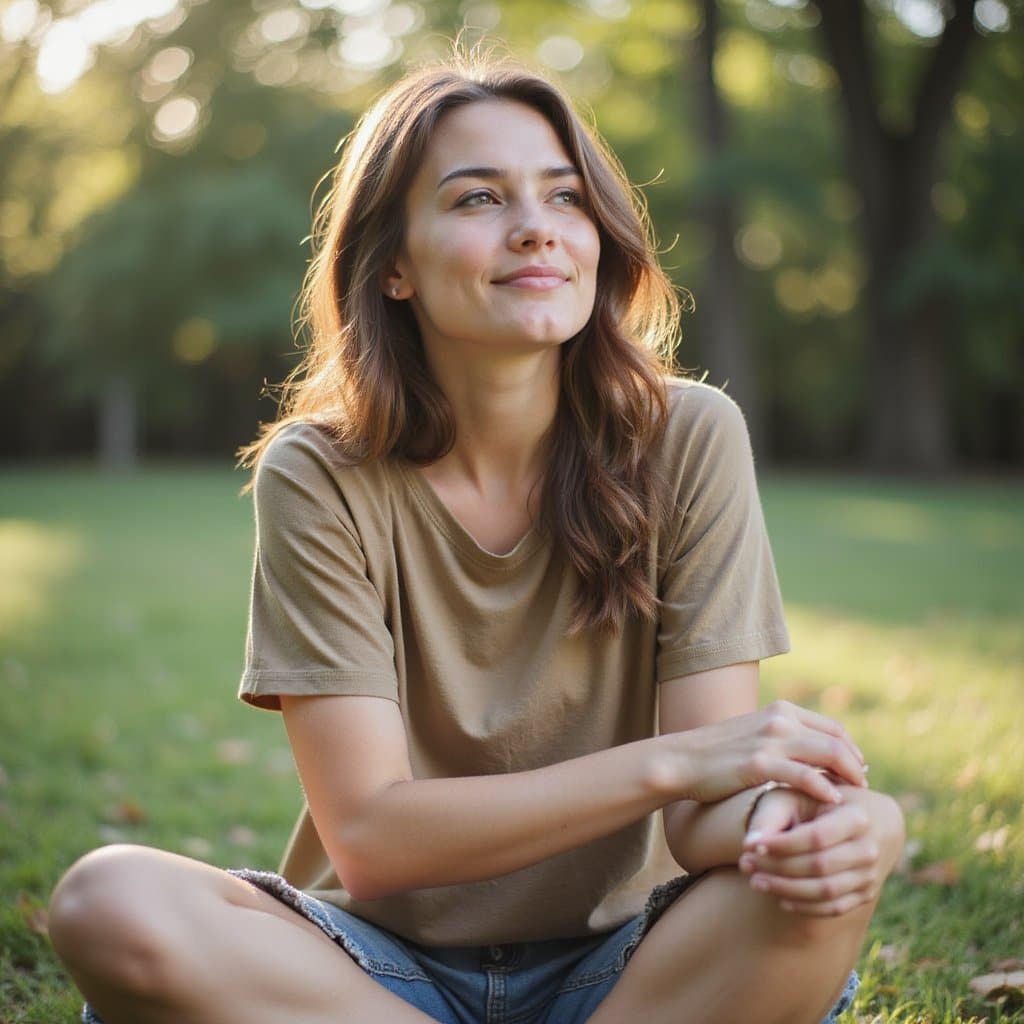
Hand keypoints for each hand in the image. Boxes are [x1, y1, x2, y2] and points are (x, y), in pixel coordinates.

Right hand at [676, 700, 866, 804]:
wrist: (682, 760)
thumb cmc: (718, 754)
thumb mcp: (754, 735)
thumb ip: (782, 738)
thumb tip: (811, 754)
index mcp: (780, 710)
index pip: (832, 728)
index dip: (851, 750)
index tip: (857, 770)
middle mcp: (779, 719)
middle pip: (836, 741)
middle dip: (855, 766)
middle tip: (863, 787)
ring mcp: (769, 740)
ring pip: (828, 754)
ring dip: (848, 777)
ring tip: (854, 797)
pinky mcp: (759, 763)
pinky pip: (805, 776)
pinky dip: (825, 789)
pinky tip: (833, 802)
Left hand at [738, 786, 904, 916]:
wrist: (871, 820)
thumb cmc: (821, 802)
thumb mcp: (798, 795)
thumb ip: (773, 815)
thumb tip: (749, 844)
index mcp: (857, 817)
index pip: (816, 837)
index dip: (782, 844)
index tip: (751, 845)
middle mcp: (869, 848)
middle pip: (819, 866)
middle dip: (778, 868)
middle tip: (745, 864)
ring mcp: (870, 874)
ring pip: (825, 891)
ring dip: (786, 889)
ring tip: (755, 882)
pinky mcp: (866, 893)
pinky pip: (834, 908)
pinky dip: (805, 906)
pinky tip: (779, 898)